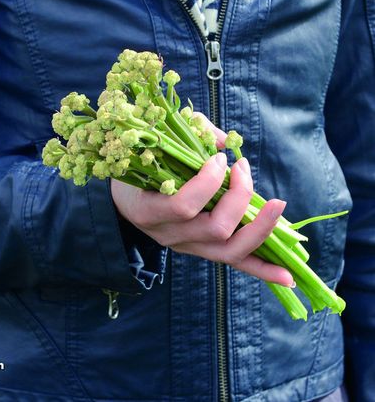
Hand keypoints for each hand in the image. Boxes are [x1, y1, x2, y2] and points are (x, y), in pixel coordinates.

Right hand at [111, 122, 293, 286]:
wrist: (126, 203)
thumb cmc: (140, 168)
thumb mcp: (154, 147)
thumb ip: (190, 136)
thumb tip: (228, 144)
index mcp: (149, 210)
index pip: (184, 206)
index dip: (209, 181)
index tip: (219, 158)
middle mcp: (169, 236)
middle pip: (216, 229)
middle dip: (239, 196)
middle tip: (242, 168)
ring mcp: (188, 248)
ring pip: (230, 251)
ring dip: (261, 229)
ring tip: (279, 205)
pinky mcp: (202, 252)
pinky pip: (235, 264)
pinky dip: (263, 270)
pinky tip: (288, 278)